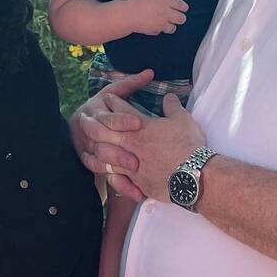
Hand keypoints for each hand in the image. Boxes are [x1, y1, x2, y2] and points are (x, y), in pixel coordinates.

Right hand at [70, 72, 151, 194]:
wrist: (86, 120)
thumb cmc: (108, 103)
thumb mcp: (118, 90)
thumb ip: (131, 82)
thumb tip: (149, 71)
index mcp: (97, 111)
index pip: (109, 117)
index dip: (123, 120)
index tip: (139, 123)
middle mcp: (94, 132)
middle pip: (104, 145)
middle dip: (119, 153)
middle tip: (135, 160)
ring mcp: (97, 151)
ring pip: (103, 164)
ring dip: (119, 171)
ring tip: (135, 175)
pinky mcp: (102, 167)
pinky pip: (110, 180)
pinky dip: (124, 187)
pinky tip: (138, 194)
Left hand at [80, 93, 205, 202]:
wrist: (193, 176)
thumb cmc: (189, 146)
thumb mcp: (183, 119)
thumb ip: (172, 106)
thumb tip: (169, 96)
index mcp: (141, 126)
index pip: (122, 109)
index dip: (114, 102)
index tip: (109, 98)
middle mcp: (130, 143)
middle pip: (102, 130)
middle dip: (91, 122)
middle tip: (83, 118)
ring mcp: (129, 163)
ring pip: (102, 153)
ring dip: (92, 146)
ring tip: (86, 143)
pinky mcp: (133, 180)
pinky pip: (111, 174)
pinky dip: (101, 169)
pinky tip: (99, 169)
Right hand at [126, 0, 188, 35]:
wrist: (127, 15)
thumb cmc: (135, 1)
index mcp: (166, 2)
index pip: (182, 5)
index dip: (184, 7)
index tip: (183, 7)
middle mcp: (167, 14)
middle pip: (182, 19)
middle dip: (181, 17)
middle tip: (177, 16)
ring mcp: (162, 24)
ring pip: (173, 28)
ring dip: (172, 26)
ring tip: (168, 23)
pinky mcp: (155, 31)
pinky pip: (161, 32)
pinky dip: (160, 30)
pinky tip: (156, 27)